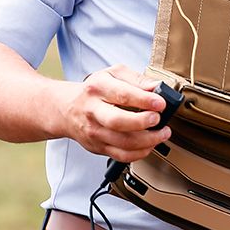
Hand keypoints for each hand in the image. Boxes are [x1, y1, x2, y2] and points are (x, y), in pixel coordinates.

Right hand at [57, 64, 171, 162]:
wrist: (68, 109)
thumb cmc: (95, 90)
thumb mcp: (113, 74)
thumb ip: (136, 79)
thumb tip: (157, 87)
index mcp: (98, 88)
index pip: (123, 95)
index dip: (145, 100)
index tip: (161, 103)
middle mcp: (93, 111)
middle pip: (118, 121)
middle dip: (142, 122)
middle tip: (158, 119)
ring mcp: (95, 131)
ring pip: (122, 143)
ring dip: (147, 141)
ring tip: (162, 134)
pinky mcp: (98, 147)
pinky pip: (121, 156)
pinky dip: (139, 153)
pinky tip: (150, 145)